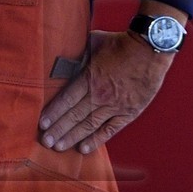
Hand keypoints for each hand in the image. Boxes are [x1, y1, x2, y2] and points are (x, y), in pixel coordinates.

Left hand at [37, 30, 173, 155]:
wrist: (151, 48)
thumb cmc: (122, 43)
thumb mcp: (94, 43)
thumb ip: (79, 54)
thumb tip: (65, 58)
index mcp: (90, 78)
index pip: (66, 100)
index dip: (53, 113)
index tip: (42, 124)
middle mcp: (100, 95)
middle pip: (74, 116)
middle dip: (58, 130)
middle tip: (45, 142)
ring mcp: (114, 106)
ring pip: (89, 125)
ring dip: (72, 137)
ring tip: (58, 147)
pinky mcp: (128, 112)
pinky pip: (110, 129)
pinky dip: (97, 139)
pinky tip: (84, 148)